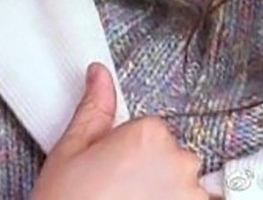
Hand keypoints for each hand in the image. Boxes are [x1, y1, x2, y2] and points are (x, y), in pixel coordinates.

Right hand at [29, 62, 210, 199]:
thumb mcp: (71, 152)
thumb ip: (95, 108)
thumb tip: (100, 74)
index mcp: (149, 132)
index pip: (150, 132)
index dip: (128, 153)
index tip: (112, 171)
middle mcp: (178, 158)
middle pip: (170, 155)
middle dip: (151, 172)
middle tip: (119, 192)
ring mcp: (191, 191)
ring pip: (184, 183)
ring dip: (168, 193)